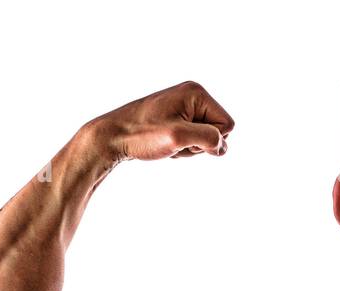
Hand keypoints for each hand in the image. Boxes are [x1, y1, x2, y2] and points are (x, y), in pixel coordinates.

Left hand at [86, 81, 234, 161]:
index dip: (210, 140)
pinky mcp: (176, 117)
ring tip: (167, 143)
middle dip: (199, 144)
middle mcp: (192, 95)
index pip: (228, 125)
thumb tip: (222, 146)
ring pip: (205, 138)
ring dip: (189, 148)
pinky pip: (192, 139)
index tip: (184, 139)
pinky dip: (181, 147)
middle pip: (218, 131)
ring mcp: (184, 106)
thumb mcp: (178, 137)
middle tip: (174, 142)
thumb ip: (208, 138)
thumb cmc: (142, 135)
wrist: (112, 137)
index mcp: (196, 93)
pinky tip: (164, 144)